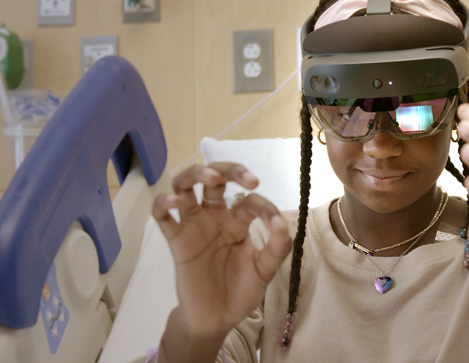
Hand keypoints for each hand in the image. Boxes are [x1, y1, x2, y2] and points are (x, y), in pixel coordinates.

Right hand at [152, 163, 291, 336]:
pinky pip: (162, 216)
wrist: (216, 320)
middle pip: (216, 179)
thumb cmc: (240, 292)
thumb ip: (275, 248)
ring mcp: (194, 226)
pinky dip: (164, 202)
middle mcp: (214, 218)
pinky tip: (176, 201)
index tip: (275, 223)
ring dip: (196, 174)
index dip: (264, 207)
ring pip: (186, 186)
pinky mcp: (176, 241)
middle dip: (231, 170)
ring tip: (211, 178)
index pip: (249, 201)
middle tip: (249, 180)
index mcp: (237, 222)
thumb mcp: (264, 271)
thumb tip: (283, 223)